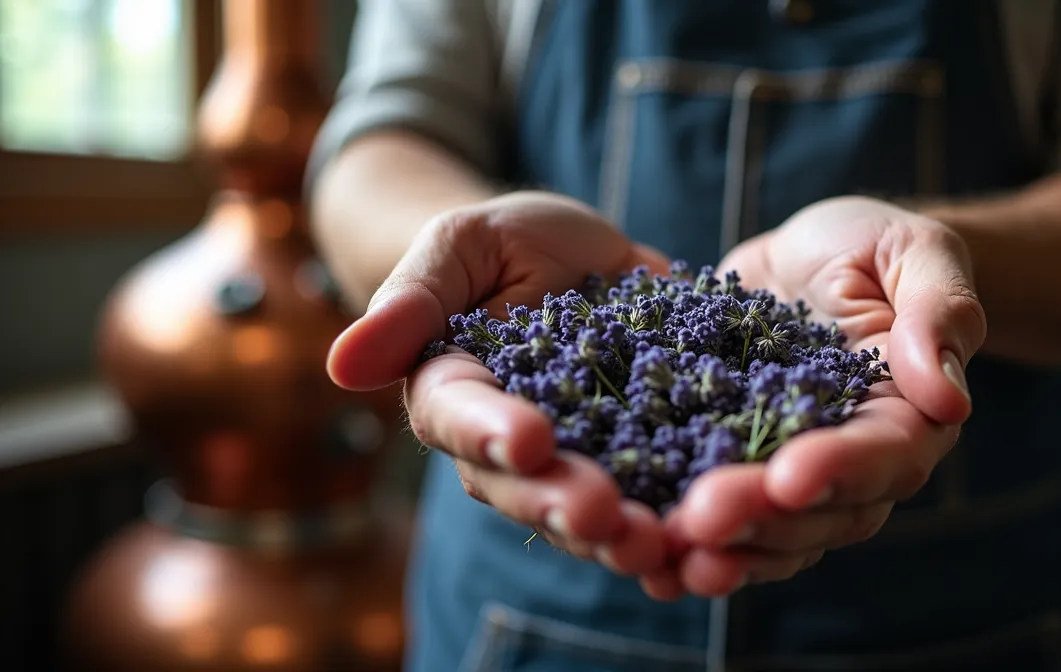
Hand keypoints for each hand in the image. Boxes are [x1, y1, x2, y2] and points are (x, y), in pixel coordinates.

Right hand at [326, 191, 670, 575]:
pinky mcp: (634, 458)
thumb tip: (342, 365)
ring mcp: (570, 459)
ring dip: (616, 535)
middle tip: (601, 515)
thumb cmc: (503, 243)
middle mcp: (504, 443)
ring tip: (655, 544)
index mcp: (453, 392)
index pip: (459, 419)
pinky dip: (672, 524)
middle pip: (522, 486)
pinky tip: (703, 544)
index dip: (490, 433)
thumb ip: (412, 301)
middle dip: (560, 503)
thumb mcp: (462, 244)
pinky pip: (647, 499)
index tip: (528, 438)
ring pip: (582, 510)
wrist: (574, 253)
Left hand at [641, 196, 987, 598]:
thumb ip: (938, 315)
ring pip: (771, 534)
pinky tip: (648, 564)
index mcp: (908, 416)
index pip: (884, 455)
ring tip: (667, 558)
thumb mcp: (917, 254)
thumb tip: (947, 398)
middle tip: (701, 519)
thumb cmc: (878, 247)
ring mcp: (794, 472)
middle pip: (819, 512)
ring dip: (723, 551)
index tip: (788, 477)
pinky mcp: (738, 466)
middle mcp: (855, 462)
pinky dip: (688, 545)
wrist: (813, 255)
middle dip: (760, 518)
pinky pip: (724, 520)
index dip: (838, 470)